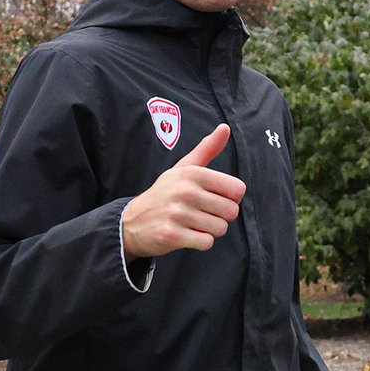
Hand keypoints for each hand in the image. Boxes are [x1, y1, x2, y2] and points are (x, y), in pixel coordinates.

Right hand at [122, 124, 245, 258]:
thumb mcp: (184, 168)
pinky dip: (200, 242)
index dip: (230, 198)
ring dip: (211, 230)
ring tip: (193, 224)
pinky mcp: (172, 235)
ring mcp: (178, 213)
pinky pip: (206, 243)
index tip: (214, 198)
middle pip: (231, 212)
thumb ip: (207, 149)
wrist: (132, 220)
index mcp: (193, 173)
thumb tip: (225, 127)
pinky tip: (187, 234)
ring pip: (220, 229)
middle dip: (221, 217)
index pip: (237, 190)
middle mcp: (186, 191)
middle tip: (202, 214)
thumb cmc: (165, 193)